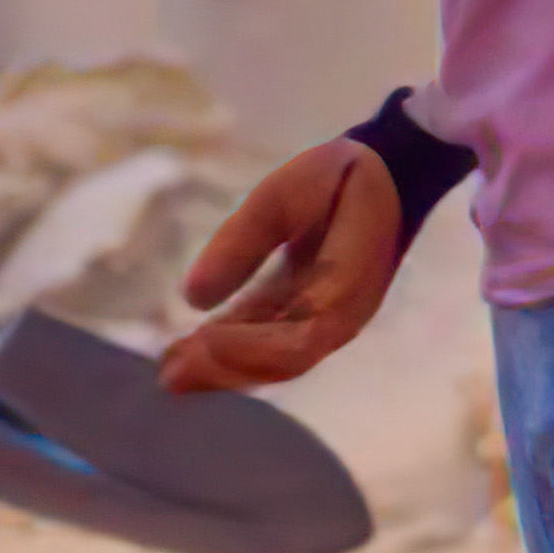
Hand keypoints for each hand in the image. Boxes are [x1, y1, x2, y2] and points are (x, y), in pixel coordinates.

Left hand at [158, 135, 411, 394]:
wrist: (385, 176)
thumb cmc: (335, 179)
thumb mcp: (283, 194)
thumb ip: (242, 241)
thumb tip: (190, 299)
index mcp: (346, 289)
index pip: (296, 342)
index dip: (248, 350)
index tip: (199, 343)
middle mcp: (342, 316)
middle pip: (281, 361)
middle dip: (224, 370)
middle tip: (168, 376)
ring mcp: (329, 318)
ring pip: (275, 357)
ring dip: (224, 367)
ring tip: (170, 369)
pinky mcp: (312, 312)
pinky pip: (272, 339)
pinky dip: (233, 347)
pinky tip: (193, 347)